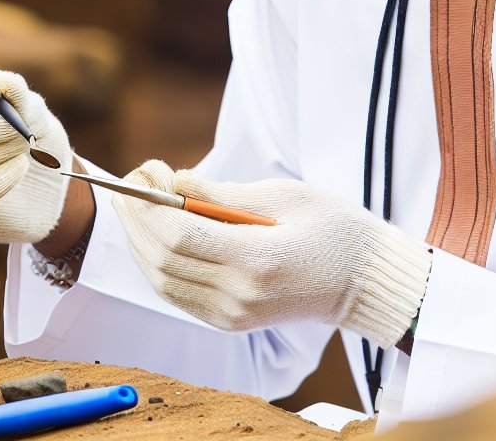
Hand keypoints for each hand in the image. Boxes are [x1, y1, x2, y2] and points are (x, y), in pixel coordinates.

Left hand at [114, 162, 431, 346]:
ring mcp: (234, 315)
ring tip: (134, 201)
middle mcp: (240, 296)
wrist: (364, 282)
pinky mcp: (230, 323)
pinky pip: (175, 294)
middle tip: (131, 180)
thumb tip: (174, 181)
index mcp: (257, 260)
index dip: (149, 203)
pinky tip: (150, 233)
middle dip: (136, 217)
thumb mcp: (282, 195)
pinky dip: (154, 262)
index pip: (177, 235)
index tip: (145, 171)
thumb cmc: (331, 228)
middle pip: (162, 258)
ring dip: (138, 239)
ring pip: (161, 280)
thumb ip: (221, 193)